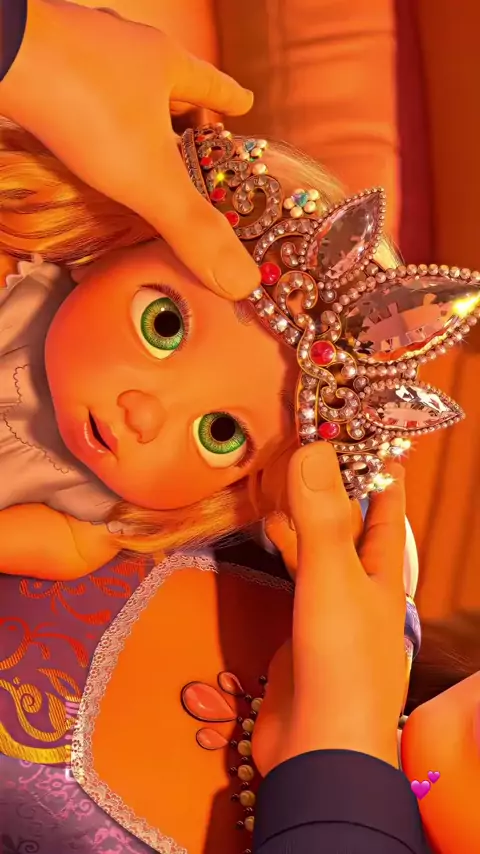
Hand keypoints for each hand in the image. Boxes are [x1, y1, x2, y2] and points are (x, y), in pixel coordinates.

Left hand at [0, 0, 258, 298]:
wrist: (2, 55)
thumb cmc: (87, 109)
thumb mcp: (150, 179)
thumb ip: (194, 229)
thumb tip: (244, 282)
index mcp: (165, 63)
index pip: (213, 83)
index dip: (232, 99)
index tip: (245, 103)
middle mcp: (125, 48)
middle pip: (168, 80)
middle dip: (183, 107)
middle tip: (195, 134)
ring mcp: (79, 49)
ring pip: (120, 81)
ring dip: (133, 108)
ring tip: (138, 140)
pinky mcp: (40, 60)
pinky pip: (76, 87)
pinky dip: (87, 111)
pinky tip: (78, 131)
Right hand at [253, 444, 406, 773]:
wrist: (318, 748)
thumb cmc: (340, 661)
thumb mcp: (332, 579)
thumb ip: (321, 517)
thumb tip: (315, 449)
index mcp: (383, 570)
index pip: (385, 504)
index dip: (374, 465)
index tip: (352, 427)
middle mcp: (361, 582)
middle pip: (348, 520)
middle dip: (329, 483)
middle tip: (298, 442)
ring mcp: (330, 605)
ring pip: (318, 544)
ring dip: (302, 512)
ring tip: (277, 476)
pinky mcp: (300, 626)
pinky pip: (294, 573)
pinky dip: (282, 547)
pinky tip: (264, 532)